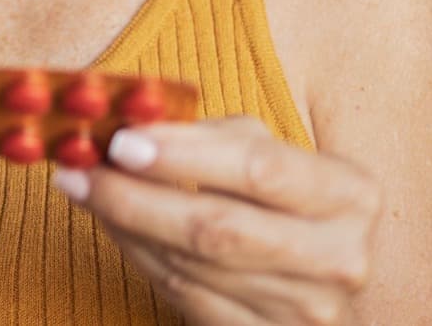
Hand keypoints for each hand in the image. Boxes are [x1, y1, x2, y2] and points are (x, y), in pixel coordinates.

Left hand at [52, 116, 382, 324]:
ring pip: (189, 265)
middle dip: (136, 197)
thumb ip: (211, 135)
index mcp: (348, 194)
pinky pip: (182, 295)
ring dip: (124, 224)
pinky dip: (137, 255)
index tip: (122, 141)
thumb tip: (131, 124)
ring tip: (87, 189)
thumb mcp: (269, 153)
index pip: (259, 169)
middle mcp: (337, 257)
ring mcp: (303, 310)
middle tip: (82, 171)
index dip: (184, 155)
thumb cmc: (282, 201)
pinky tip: (113, 224)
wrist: (316, 279)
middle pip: (218, 228)